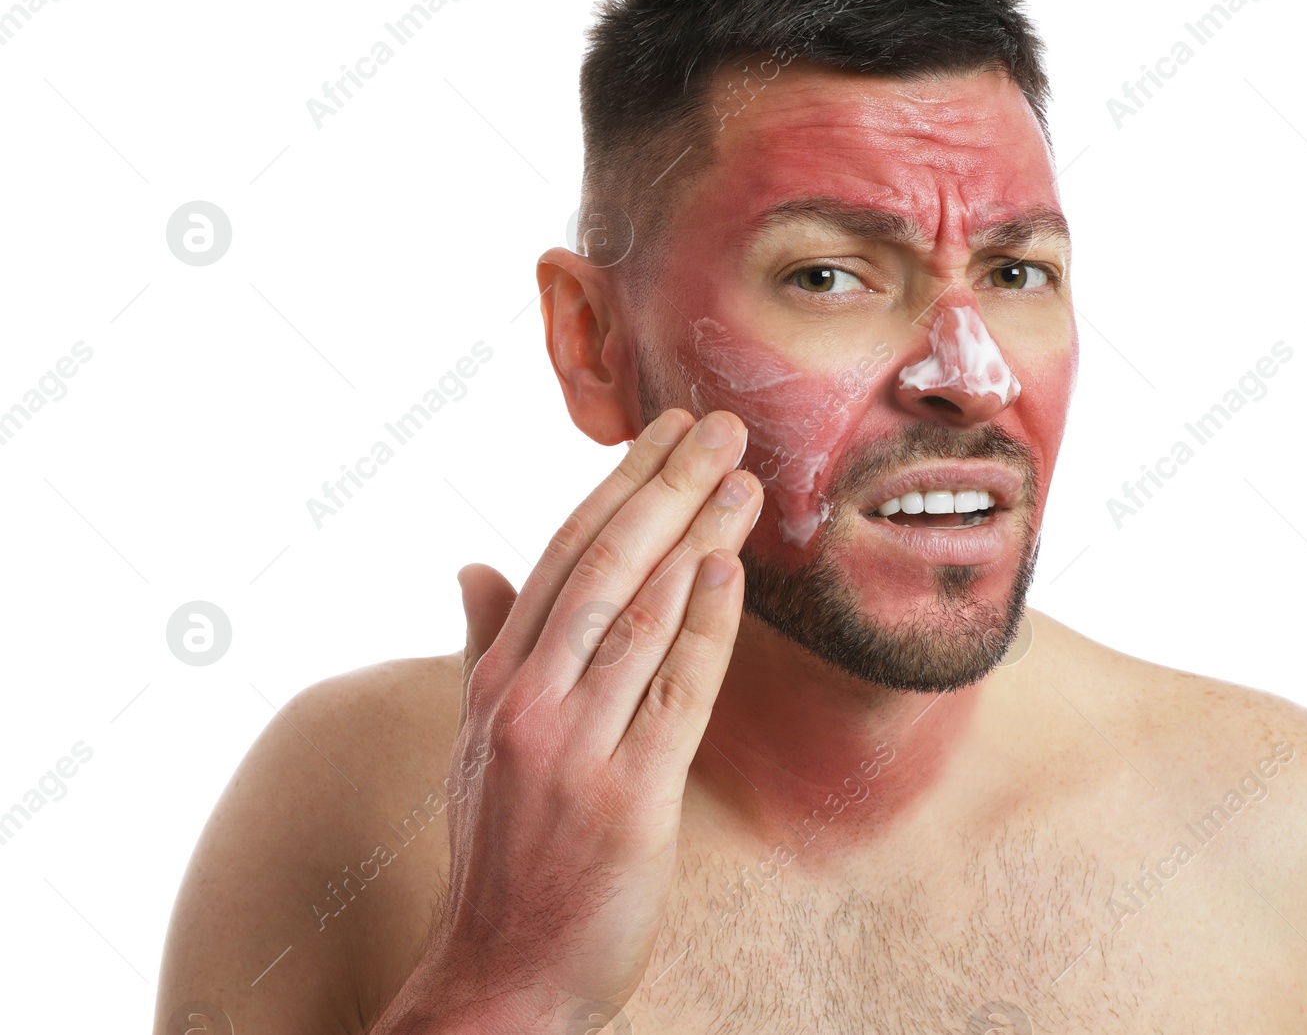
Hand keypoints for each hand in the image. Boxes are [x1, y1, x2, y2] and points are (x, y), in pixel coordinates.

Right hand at [372, 409, 760, 1033]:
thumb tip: (470, 563)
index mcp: (496, 680)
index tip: (662, 430)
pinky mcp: (627, 799)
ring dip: (697, 536)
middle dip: (664, 486)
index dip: (617, 485)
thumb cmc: (501, 854)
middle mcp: (528, 701)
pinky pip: (674, 693)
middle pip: (603, 567)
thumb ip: (480, 645)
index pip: (560, 556)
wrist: (502, 978)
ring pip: (639, 616)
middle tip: (718, 423)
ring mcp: (574, 748)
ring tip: (742, 475)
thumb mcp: (476, 742)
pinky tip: (732, 570)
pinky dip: (703, 625)